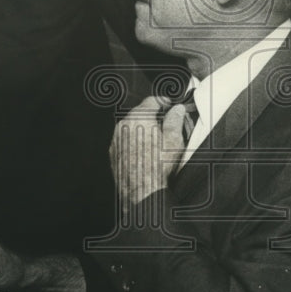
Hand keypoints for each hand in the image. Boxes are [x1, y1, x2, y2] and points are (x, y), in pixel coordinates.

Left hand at [109, 95, 185, 212]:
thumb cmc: (157, 167)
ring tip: (157, 142)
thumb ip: (175, 120)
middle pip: (140, 113)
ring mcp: (116, 139)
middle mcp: (124, 125)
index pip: (151, 100)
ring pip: (131, 127)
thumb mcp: (173, 140)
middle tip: (167, 124)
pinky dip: (134, 141)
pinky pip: (125, 140)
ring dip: (143, 129)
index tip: (170, 105)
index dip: (164, 101)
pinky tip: (146, 152)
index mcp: (139, 118)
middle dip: (154, 116)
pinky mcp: (114, 152)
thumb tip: (176, 110)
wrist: (142, 191)